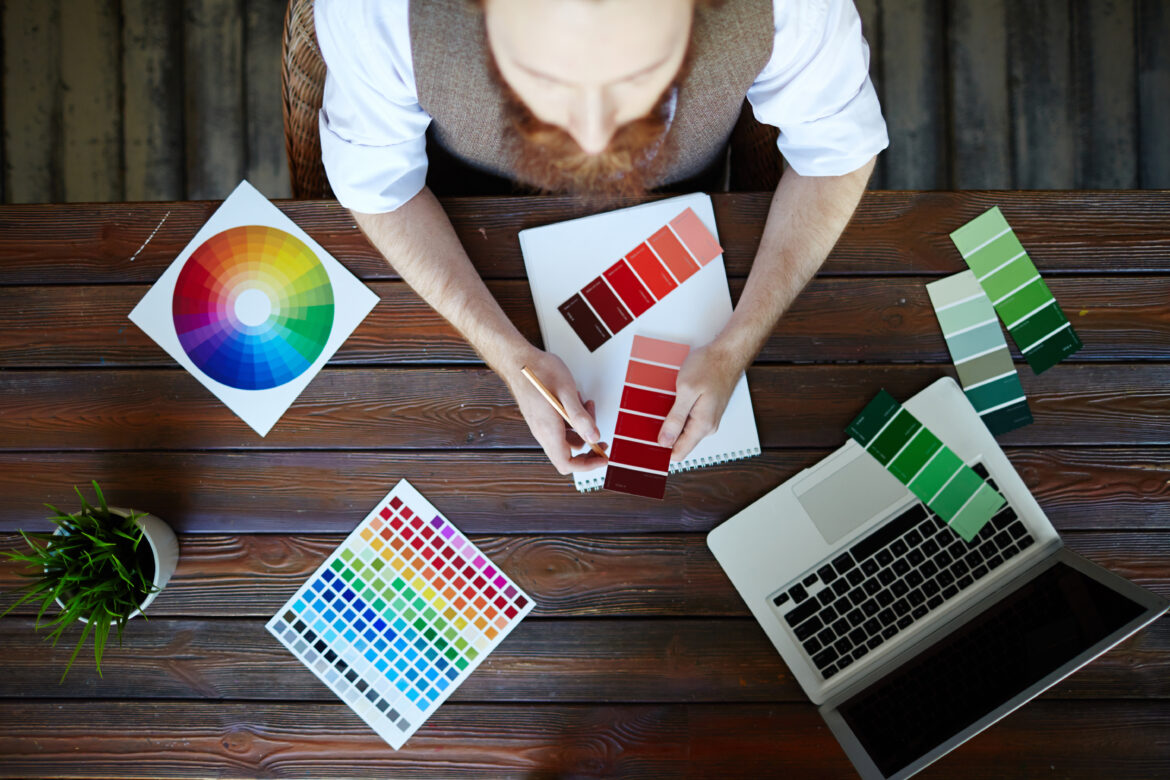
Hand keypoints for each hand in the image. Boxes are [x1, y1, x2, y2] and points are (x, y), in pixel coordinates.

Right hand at [504, 347, 607, 474]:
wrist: (517, 360)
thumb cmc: (539, 372)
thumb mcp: (567, 392)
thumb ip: (581, 417)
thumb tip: (594, 437)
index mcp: (548, 429)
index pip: (566, 463)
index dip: (586, 465)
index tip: (601, 458)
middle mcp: (542, 431)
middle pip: (567, 454)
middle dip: (587, 448)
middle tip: (601, 439)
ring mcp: (541, 425)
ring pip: (566, 440)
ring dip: (581, 429)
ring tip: (588, 407)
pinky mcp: (541, 418)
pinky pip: (560, 428)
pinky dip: (572, 420)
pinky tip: (576, 403)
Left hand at [657, 341, 745, 461]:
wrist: (727, 353)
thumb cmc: (710, 366)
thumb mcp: (686, 391)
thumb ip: (675, 418)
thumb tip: (665, 441)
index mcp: (702, 425)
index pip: (679, 453)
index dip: (661, 451)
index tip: (646, 443)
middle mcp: (707, 426)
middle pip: (679, 442)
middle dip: (663, 433)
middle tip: (650, 418)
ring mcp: (707, 419)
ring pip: (682, 429)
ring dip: (670, 420)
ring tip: (661, 404)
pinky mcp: (705, 410)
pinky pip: (687, 419)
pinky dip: (677, 412)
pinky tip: (671, 399)